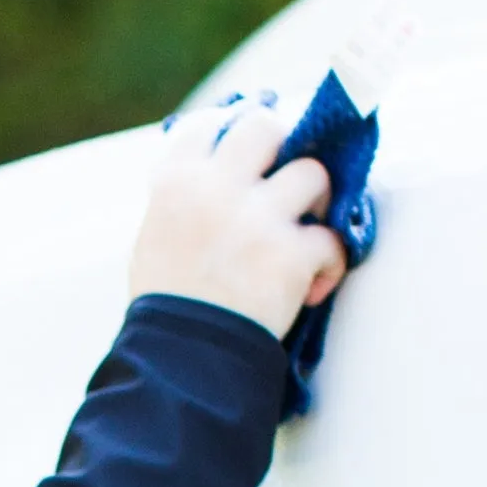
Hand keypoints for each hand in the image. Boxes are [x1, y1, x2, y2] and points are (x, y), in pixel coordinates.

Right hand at [126, 99, 350, 334]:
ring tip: (308, 228)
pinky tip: (315, 285)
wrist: (181, 361)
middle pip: (266, 127)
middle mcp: (217, 189)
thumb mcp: (153, 240)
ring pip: (313, 173)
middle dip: (285, 147)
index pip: (208, 124)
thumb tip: (214, 178)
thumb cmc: (165, 308)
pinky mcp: (290, 256)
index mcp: (175, 182)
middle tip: (287, 179)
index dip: (232, 132)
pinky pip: (332, 241)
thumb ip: (183, 202)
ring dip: (318, 200)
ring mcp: (257, 219)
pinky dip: (330, 263)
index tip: (247, 153)